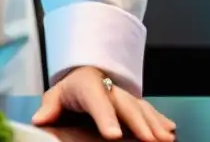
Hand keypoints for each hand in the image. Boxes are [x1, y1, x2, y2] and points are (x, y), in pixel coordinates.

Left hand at [32, 66, 175, 140]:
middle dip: (139, 123)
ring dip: (154, 123)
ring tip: (165, 138)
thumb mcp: (57, 94)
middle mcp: (110, 89)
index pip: (97, 101)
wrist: (88, 74)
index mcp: (87, 86)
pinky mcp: (134, 103)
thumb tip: (39, 119)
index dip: (106, 118)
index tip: (113, 135)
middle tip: (150, 140)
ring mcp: (125, 95)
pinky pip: (149, 110)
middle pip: (125, 105)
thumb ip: (50, 107)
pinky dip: (160, 119)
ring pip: (141, 108)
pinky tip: (169, 129)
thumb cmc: (72, 89)